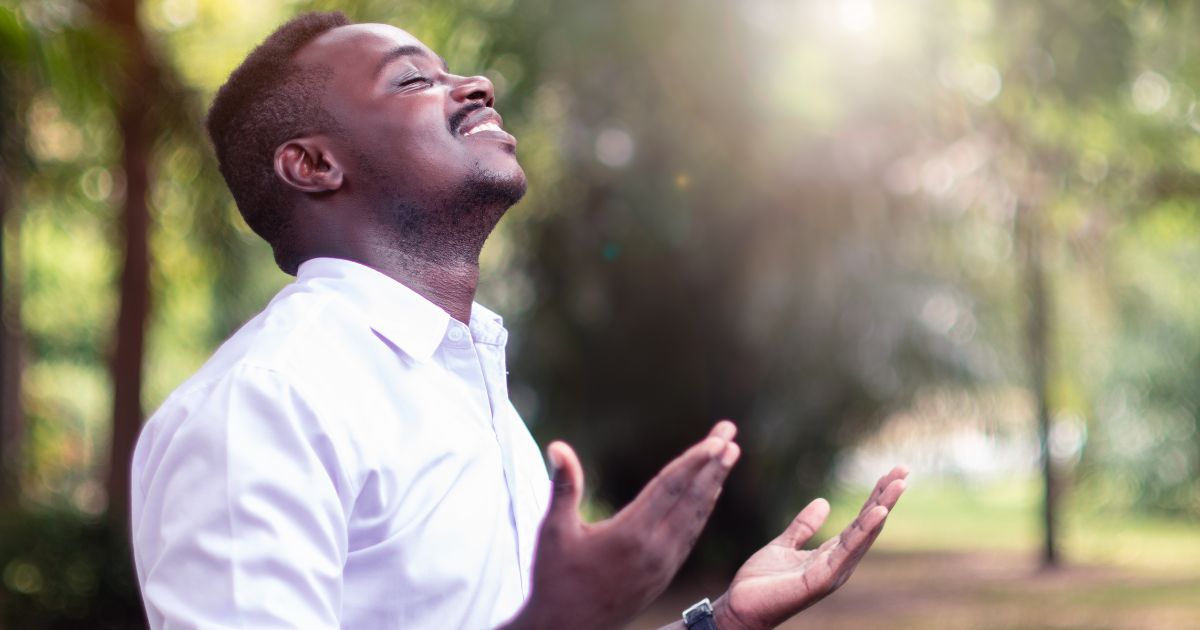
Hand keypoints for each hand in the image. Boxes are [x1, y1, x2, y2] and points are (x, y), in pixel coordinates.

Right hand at [504, 421, 741, 629]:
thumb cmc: (554, 579)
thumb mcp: (554, 531)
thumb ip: (564, 486)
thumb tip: (558, 445)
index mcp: (631, 535)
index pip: (670, 487)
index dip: (695, 460)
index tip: (717, 439)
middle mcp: (655, 550)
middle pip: (692, 497)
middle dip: (714, 463)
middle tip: (731, 433)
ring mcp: (663, 565)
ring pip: (695, 517)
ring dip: (713, 484)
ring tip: (729, 456)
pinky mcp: (663, 575)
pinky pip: (690, 535)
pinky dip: (701, 510)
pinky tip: (709, 494)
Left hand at [712, 466, 908, 629]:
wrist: (740, 609)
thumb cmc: (761, 583)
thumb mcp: (783, 545)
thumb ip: (803, 527)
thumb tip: (824, 502)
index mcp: (830, 555)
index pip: (859, 522)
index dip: (875, 497)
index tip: (890, 473)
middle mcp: (838, 564)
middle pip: (868, 525)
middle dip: (886, 497)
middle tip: (904, 470)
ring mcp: (833, 572)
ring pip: (864, 534)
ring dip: (882, 507)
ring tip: (899, 484)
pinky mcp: (822, 579)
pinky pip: (847, 551)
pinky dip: (864, 530)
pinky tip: (878, 511)